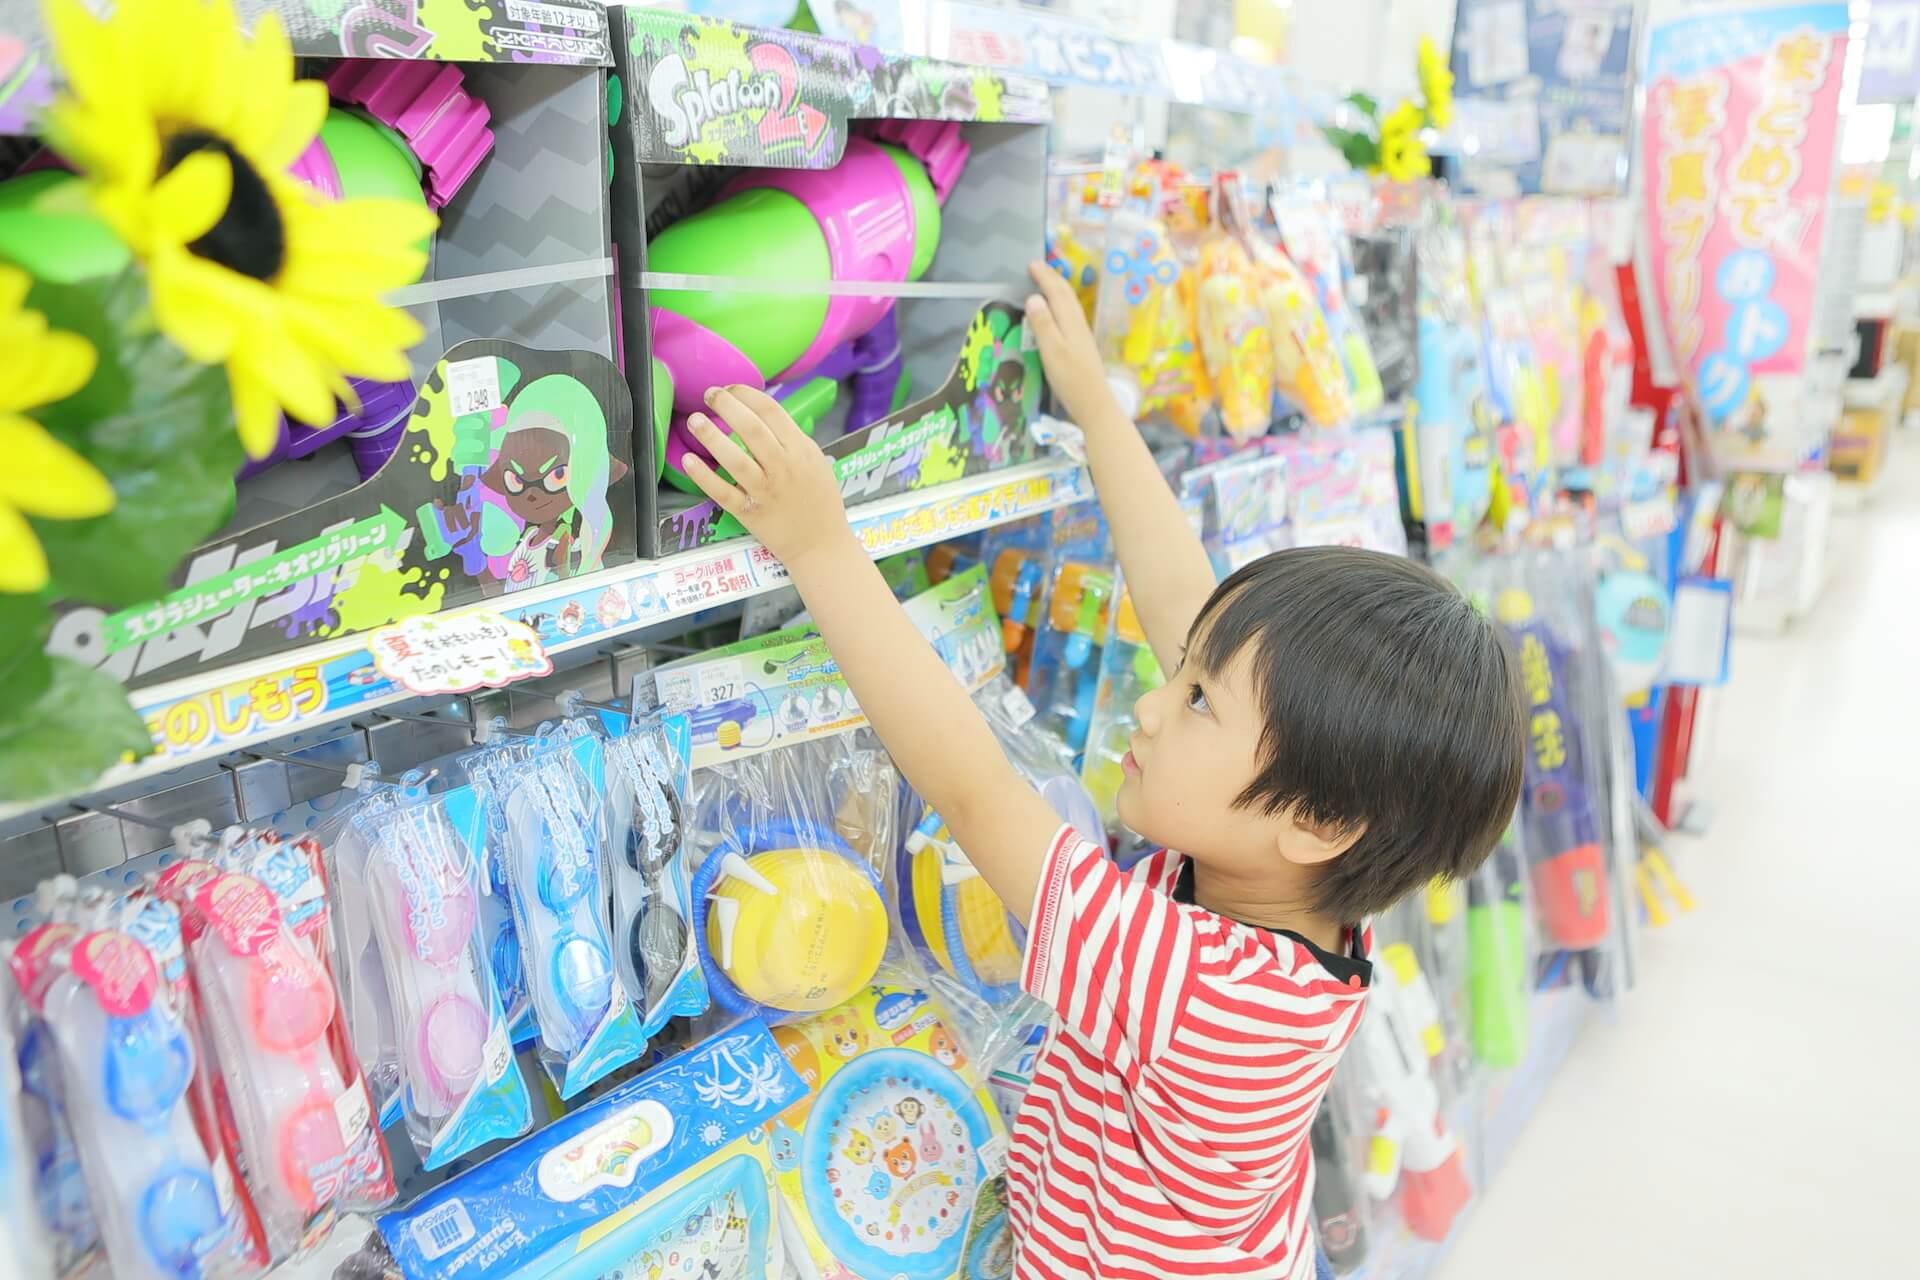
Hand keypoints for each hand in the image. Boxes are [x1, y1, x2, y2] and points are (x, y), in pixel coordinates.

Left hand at [682, 385, 857, 570]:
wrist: (822, 545)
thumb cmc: (821, 502)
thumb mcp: (816, 462)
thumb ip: (792, 439)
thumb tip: (763, 415)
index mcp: (801, 450)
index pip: (771, 411)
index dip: (746, 394)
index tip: (731, 389)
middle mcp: (783, 468)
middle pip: (751, 428)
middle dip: (727, 405)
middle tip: (710, 395)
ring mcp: (765, 491)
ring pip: (734, 459)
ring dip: (711, 437)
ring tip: (695, 421)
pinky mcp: (750, 513)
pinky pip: (722, 492)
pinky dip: (703, 476)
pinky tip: (688, 460)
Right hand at [1025, 259, 1123, 428]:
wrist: (1093, 402)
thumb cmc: (1070, 378)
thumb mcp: (1051, 350)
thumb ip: (1043, 324)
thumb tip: (1034, 297)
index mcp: (1070, 321)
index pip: (1056, 292)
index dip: (1044, 277)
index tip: (1031, 264)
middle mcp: (1078, 323)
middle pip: (1066, 294)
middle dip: (1052, 278)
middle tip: (1038, 267)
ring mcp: (1082, 334)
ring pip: (1070, 303)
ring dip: (1058, 289)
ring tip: (1047, 281)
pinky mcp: (1082, 344)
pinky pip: (1070, 314)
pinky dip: (1062, 303)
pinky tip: (1058, 311)